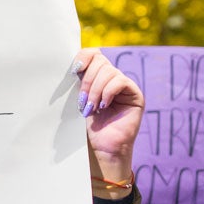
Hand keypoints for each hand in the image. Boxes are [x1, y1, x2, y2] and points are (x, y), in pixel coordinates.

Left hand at [72, 48, 144, 190]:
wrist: (101, 148)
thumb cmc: (87, 127)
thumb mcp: (78, 100)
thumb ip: (77, 82)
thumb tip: (68, 65)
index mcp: (97, 76)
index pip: (93, 54)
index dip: (83, 57)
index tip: (73, 70)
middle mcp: (112, 78)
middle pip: (100, 61)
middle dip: (87, 81)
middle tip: (82, 102)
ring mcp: (124, 85)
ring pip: (108, 72)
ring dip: (95, 90)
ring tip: (90, 109)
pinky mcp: (134, 94)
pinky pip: (120, 81)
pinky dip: (107, 93)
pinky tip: (103, 106)